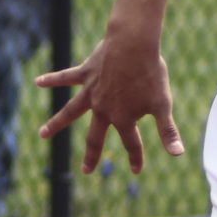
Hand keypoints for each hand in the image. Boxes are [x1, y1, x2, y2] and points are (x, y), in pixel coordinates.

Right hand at [36, 29, 184, 173]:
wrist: (134, 45)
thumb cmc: (151, 74)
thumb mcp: (162, 104)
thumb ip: (168, 131)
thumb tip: (178, 154)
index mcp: (123, 118)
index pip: (132, 143)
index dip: (136, 157)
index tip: (137, 171)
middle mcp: (103, 109)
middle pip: (95, 136)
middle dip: (92, 155)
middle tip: (86, 171)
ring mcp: (91, 91)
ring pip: (70, 111)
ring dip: (56, 123)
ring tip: (42, 134)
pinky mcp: (85, 73)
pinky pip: (66, 78)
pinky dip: (52, 79)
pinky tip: (38, 81)